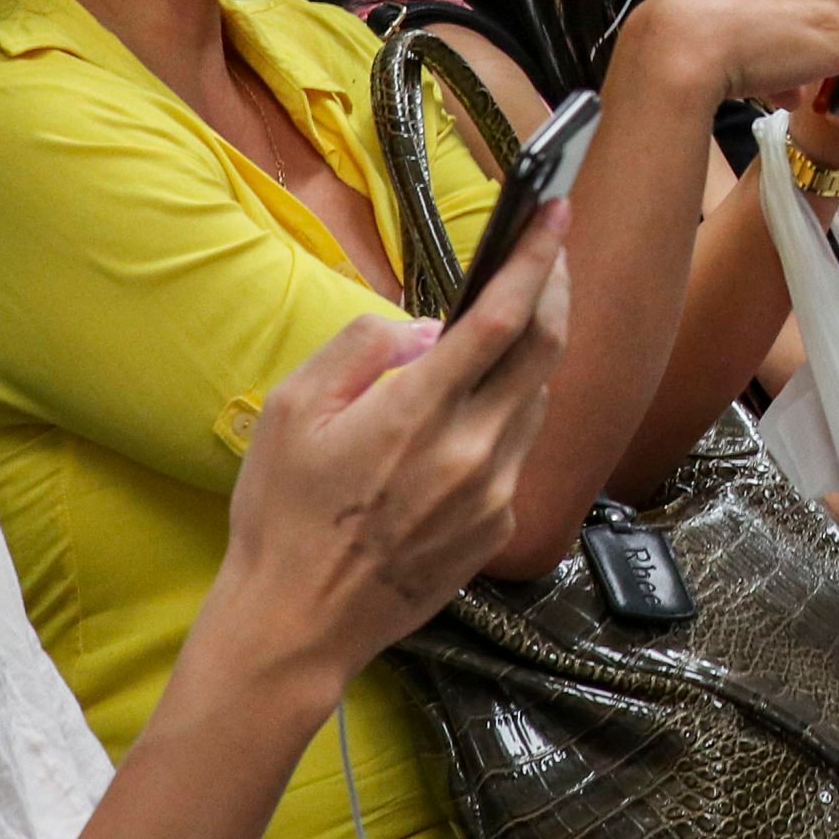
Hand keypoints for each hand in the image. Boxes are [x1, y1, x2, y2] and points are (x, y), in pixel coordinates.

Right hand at [209, 204, 569, 685]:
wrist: (297, 624)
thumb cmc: (282, 516)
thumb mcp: (292, 411)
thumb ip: (362, 349)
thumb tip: (426, 330)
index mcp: (418, 412)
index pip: (501, 318)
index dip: (536, 259)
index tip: (556, 214)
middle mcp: (471, 450)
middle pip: (544, 352)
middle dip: (553, 292)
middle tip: (548, 256)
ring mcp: (492, 493)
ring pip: (535, 402)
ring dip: (527, 361)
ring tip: (498, 338)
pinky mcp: (497, 528)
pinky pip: (516, 453)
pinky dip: (503, 420)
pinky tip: (465, 423)